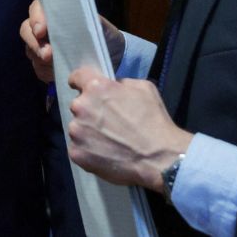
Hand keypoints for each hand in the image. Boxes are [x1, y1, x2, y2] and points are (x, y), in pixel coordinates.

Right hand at [20, 0, 126, 82]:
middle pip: (26, 30)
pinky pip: (38, 68)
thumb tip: (84, 20)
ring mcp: (41, 46)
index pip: (36, 9)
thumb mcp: (100, 26)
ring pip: (30, 50)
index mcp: (55, 13)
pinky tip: (55, 74)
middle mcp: (44, 28)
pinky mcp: (44, 64)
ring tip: (54, 66)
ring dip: (40, 59)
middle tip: (48, 55)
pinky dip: (45, 72)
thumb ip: (91, 21)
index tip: (41, 31)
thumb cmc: (103, 35)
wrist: (111, 56)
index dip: (36, 18)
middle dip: (35, 43)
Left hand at [65, 66, 192, 192]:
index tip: (82, 87)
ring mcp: (76, 132)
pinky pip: (79, 148)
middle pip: (79, 105)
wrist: (159, 159)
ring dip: (88, 131)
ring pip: (78, 127)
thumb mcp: (144, 89)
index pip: (77, 77)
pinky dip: (89, 150)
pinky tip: (105, 155)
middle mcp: (81, 107)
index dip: (80, 81)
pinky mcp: (76, 153)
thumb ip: (122, 84)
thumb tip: (113, 88)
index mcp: (96, 88)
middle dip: (90, 110)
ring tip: (109, 141)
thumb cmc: (154, 122)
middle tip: (108, 122)